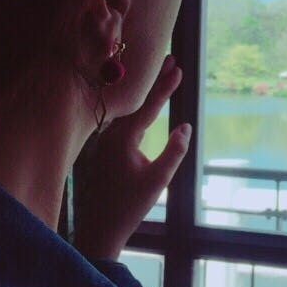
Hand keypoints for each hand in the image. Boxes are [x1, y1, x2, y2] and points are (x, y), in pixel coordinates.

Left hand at [73, 54, 191, 260]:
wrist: (101, 227)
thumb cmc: (130, 206)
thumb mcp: (159, 180)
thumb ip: (174, 152)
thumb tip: (185, 127)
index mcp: (123, 139)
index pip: (148, 106)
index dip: (164, 87)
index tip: (178, 68)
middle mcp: (112, 135)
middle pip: (137, 101)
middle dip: (155, 80)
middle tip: (170, 59)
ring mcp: (107, 142)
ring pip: (130, 110)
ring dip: (147, 93)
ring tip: (162, 76)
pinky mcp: (107, 150)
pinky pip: (126, 121)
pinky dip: (139, 109)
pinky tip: (148, 106)